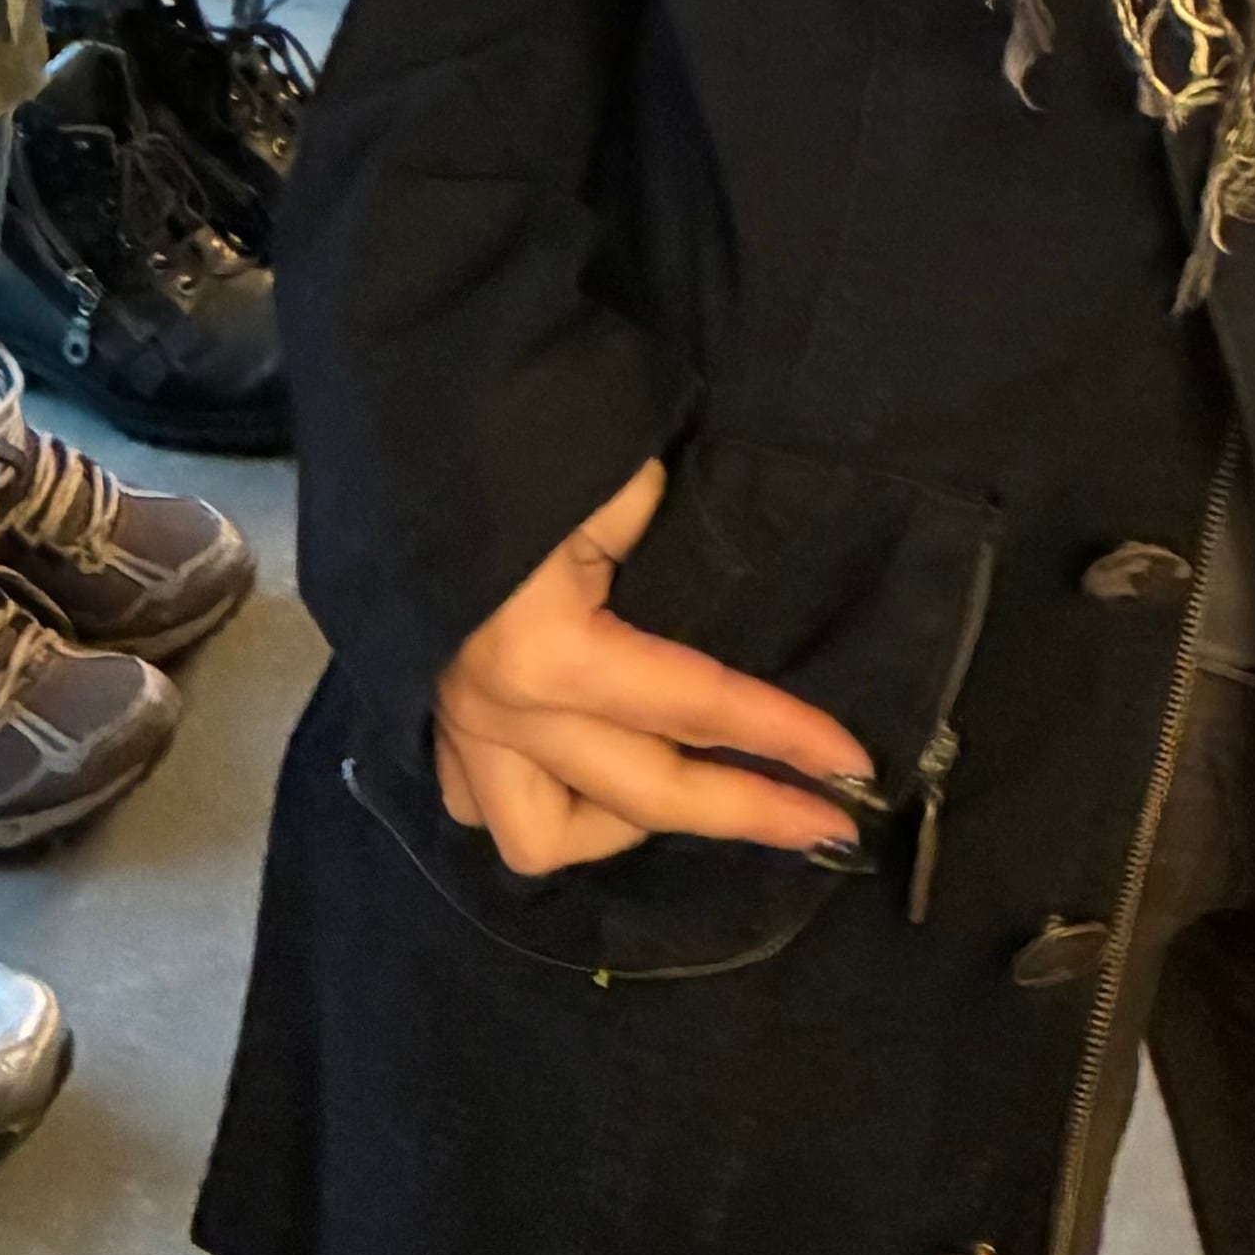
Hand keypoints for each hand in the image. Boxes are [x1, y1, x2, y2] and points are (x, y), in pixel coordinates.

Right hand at [432, 457, 880, 880]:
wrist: (399, 418)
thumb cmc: (517, 438)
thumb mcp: (617, 483)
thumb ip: (668, 548)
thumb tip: (720, 587)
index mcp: (546, 653)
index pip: (697, 708)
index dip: (785, 737)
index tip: (855, 767)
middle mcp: (500, 710)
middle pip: (646, 793)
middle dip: (748, 812)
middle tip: (828, 823)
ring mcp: (456, 723)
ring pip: (541, 836)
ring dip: (621, 826)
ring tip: (687, 792)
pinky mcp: (429, 717)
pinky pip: (481, 804)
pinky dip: (543, 802)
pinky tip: (590, 776)